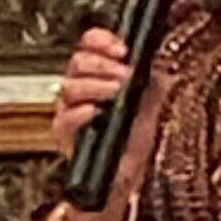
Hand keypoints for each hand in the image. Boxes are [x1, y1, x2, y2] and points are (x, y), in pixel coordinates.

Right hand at [43, 27, 171, 220]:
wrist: (124, 178)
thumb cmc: (132, 142)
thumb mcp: (150, 105)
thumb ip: (151, 81)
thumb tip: (157, 62)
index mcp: (97, 75)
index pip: (89, 46)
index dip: (101, 41)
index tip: (121, 49)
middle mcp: (79, 90)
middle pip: (77, 61)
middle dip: (102, 64)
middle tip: (122, 75)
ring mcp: (69, 112)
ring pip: (68, 87)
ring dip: (95, 85)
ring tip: (114, 92)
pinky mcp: (64, 137)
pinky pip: (63, 119)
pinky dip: (79, 113)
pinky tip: (95, 112)